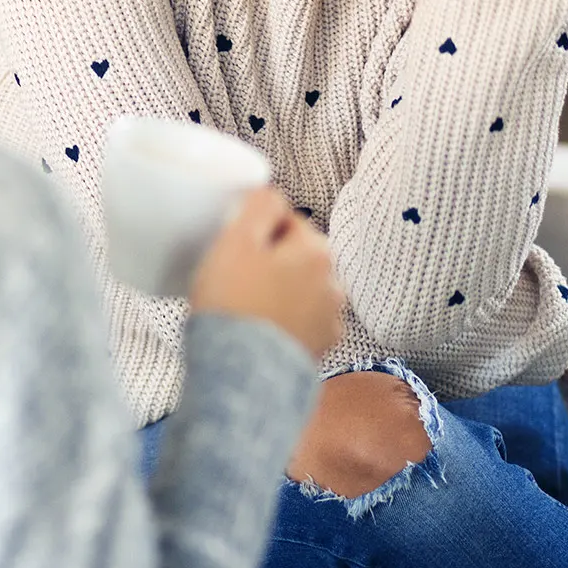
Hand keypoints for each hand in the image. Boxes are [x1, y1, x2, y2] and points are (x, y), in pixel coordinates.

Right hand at [189, 187, 344, 357]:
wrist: (242, 376)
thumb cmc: (235, 306)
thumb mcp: (236, 241)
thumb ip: (259, 205)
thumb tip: (272, 192)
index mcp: (316, 250)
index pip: (285, 221)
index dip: (254, 233)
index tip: (233, 253)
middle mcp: (333, 283)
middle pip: (295, 257)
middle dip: (271, 263)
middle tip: (236, 282)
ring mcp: (330, 320)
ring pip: (300, 291)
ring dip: (280, 294)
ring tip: (248, 311)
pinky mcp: (321, 350)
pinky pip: (302, 324)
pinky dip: (286, 325)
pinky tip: (262, 332)